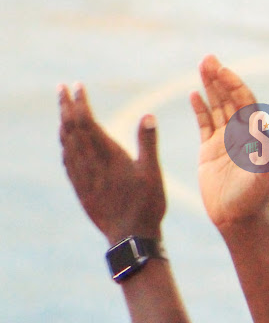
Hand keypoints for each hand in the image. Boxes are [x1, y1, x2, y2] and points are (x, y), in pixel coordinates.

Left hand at [58, 83, 165, 244]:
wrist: (130, 237)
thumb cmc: (146, 204)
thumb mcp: (152, 171)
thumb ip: (148, 142)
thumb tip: (148, 115)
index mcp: (107, 156)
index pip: (87, 122)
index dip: (80, 102)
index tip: (77, 85)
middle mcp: (90, 164)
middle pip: (71, 129)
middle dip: (65, 106)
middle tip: (61, 88)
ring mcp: (83, 177)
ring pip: (66, 144)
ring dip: (63, 123)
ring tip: (63, 110)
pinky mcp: (81, 189)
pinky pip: (67, 161)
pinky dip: (64, 145)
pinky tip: (65, 142)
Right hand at [190, 55, 268, 231]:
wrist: (239, 220)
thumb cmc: (255, 198)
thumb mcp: (264, 174)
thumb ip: (264, 149)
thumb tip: (261, 122)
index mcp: (255, 135)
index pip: (244, 102)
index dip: (234, 85)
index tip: (222, 70)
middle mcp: (241, 134)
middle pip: (230, 99)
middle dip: (220, 78)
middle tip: (208, 58)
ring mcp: (225, 141)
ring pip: (216, 107)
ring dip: (210, 87)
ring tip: (202, 66)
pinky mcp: (210, 151)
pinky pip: (204, 124)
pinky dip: (200, 108)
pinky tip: (194, 94)